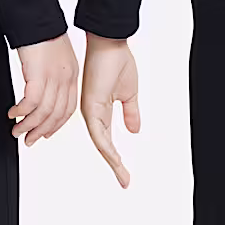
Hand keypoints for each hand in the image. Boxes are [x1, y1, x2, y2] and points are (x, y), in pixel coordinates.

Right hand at [9, 33, 78, 145]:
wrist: (36, 15)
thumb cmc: (41, 33)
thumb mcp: (54, 57)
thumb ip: (52, 75)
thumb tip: (41, 90)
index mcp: (71, 74)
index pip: (68, 108)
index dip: (56, 124)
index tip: (45, 132)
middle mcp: (65, 78)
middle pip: (57, 114)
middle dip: (41, 130)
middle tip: (29, 139)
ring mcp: (53, 77)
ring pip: (44, 112)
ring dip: (29, 124)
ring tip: (17, 130)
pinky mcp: (38, 74)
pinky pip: (31, 102)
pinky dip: (22, 111)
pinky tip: (13, 113)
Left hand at [80, 34, 140, 187]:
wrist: (110, 43)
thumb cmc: (117, 61)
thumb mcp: (129, 94)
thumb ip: (130, 113)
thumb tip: (134, 130)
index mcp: (100, 111)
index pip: (107, 140)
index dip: (115, 157)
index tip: (125, 173)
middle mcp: (93, 113)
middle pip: (103, 146)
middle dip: (115, 165)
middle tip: (125, 182)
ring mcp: (90, 110)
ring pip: (100, 142)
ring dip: (112, 160)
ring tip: (123, 175)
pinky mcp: (91, 104)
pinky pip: (98, 131)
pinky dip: (106, 146)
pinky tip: (115, 158)